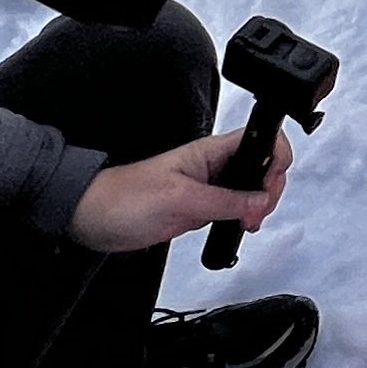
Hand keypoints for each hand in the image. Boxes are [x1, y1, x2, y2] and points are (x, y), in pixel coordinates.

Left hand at [72, 127, 287, 253]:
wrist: (91, 218)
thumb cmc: (123, 199)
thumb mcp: (179, 199)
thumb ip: (224, 201)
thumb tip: (260, 201)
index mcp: (210, 152)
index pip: (260, 141)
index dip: (275, 160)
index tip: (268, 188)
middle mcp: (213, 166)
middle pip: (261, 166)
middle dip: (270, 188)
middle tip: (258, 212)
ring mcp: (207, 188)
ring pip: (251, 189)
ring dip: (259, 205)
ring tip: (249, 222)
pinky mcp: (199, 208)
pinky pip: (234, 208)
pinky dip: (244, 217)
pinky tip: (240, 226)